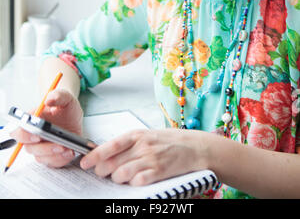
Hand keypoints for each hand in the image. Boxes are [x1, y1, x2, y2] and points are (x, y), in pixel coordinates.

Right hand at [10, 89, 82, 167]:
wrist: (73, 117)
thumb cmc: (65, 107)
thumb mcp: (66, 98)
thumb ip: (58, 95)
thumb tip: (49, 99)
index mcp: (31, 121)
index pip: (18, 131)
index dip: (24, 135)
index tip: (37, 134)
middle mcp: (33, 136)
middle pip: (29, 148)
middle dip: (43, 148)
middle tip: (58, 144)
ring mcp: (41, 147)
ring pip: (41, 156)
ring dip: (54, 154)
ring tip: (67, 148)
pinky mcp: (50, 156)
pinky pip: (52, 162)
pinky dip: (61, 159)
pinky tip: (70, 152)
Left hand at [80, 128, 207, 185]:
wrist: (194, 146)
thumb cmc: (168, 141)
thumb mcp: (147, 136)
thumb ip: (128, 145)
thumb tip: (104, 154)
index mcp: (137, 135)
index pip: (110, 145)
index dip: (95, 155)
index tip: (84, 162)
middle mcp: (142, 145)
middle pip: (113, 162)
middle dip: (103, 171)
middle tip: (103, 174)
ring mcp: (151, 158)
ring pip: (122, 174)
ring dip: (118, 179)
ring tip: (121, 178)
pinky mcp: (160, 171)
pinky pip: (138, 182)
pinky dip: (133, 184)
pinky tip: (135, 182)